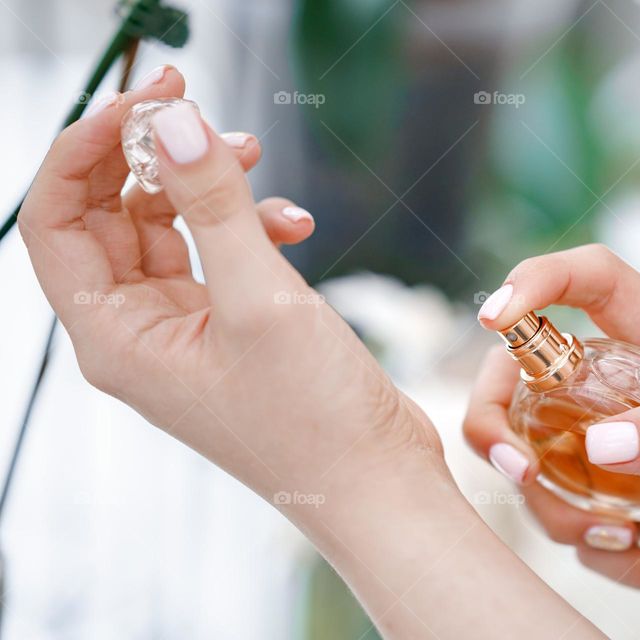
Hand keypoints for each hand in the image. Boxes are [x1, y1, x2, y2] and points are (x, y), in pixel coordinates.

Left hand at [19, 65, 442, 511]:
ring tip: (254, 154)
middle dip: (151, 155)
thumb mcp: (261, 300)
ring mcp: (187, 332)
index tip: (147, 101)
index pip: (57, 222)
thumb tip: (175, 121)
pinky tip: (295, 225)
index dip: (86, 150)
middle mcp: (139, 334)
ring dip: (206, 185)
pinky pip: (219, 254)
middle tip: (195, 102)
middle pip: (110, 216)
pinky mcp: (233, 329)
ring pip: (169, 229)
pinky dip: (250, 225)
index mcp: (116, 338)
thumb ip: (214, 204)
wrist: (376, 483)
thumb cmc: (314, 419)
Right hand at [465, 244, 639, 636]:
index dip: (538, 281)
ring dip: (566, 515)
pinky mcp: (634, 511)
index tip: (495, 319)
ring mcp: (632, 457)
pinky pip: (582, 530)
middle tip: (520, 470)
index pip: (596, 285)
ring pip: (544, 466)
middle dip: (503, 423)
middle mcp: (639, 399)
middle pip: (531, 379)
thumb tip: (595, 443)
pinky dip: (614, 559)